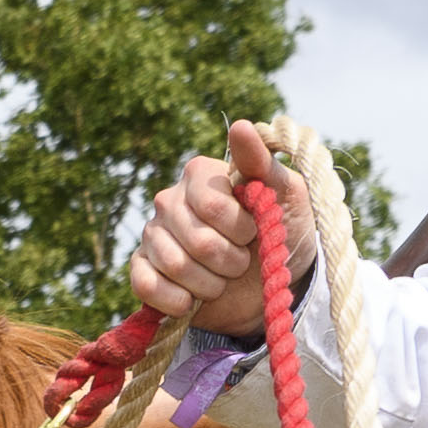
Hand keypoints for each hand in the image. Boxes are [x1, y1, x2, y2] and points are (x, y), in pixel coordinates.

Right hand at [123, 122, 288, 334]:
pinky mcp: (143, 269)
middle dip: (231, 262)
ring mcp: (153, 235)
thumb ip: (261, 162)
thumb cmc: (280, 231)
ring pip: (175, 266)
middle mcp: (170, 200)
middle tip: (242, 262)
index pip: (213, 206)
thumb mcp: (284, 194)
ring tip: (222, 280)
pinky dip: (175, 301)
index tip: (256, 231)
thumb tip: (239, 126)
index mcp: (199, 175)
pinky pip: (145, 286)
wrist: (269, 283)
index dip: (241, 229)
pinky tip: (192, 301)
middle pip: (198, 242)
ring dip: (210, 285)